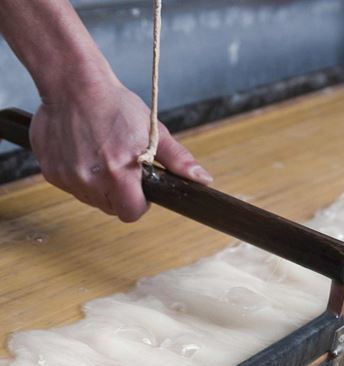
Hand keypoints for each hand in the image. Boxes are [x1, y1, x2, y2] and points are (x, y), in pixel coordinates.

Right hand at [30, 76, 211, 221]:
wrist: (72, 83)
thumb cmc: (114, 104)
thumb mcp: (154, 131)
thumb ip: (178, 160)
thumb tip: (202, 179)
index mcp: (117, 173)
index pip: (131, 213)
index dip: (139, 203)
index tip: (140, 188)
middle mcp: (89, 179)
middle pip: (111, 208)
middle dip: (120, 194)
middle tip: (121, 166)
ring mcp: (66, 176)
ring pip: (90, 199)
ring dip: (99, 185)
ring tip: (102, 156)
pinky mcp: (50, 171)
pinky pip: (71, 186)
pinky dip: (79, 176)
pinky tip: (84, 153)